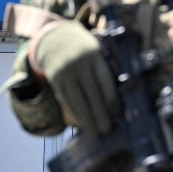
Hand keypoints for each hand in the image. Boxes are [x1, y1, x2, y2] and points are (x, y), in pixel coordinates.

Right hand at [30, 21, 116, 137]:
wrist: (55, 38)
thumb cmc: (84, 50)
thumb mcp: (95, 51)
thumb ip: (103, 70)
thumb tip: (115, 101)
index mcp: (94, 55)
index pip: (104, 80)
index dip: (111, 98)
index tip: (116, 113)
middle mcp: (79, 64)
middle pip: (91, 93)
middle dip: (100, 114)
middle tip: (107, 130)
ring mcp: (65, 72)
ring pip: (77, 100)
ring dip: (87, 119)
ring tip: (95, 132)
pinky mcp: (55, 80)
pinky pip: (66, 100)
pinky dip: (74, 113)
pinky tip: (81, 122)